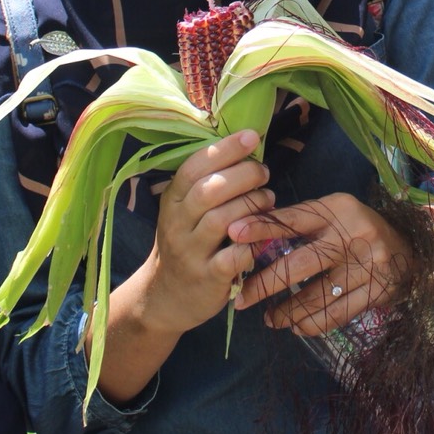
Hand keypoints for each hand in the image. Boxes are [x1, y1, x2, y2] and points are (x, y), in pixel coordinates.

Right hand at [126, 128, 272, 336]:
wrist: (165, 297)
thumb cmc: (186, 243)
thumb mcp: (184, 211)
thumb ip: (207, 183)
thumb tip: (246, 147)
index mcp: (172, 200)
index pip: (194, 167)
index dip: (224, 149)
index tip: (252, 136)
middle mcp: (177, 224)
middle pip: (210, 190)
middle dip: (244, 175)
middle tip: (264, 172)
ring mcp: (191, 252)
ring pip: (223, 220)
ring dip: (253, 205)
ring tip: (268, 199)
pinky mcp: (207, 278)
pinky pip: (234, 256)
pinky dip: (252, 243)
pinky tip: (262, 236)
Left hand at [228, 192, 408, 335]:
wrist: (413, 251)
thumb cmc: (360, 230)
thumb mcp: (334, 214)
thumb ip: (300, 222)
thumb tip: (251, 234)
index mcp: (338, 209)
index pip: (293, 219)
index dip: (262, 227)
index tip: (233, 234)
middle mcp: (353, 235)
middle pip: (300, 264)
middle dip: (265, 284)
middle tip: (241, 299)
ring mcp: (367, 265)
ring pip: (316, 296)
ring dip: (287, 311)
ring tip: (269, 318)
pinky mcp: (378, 291)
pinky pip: (336, 314)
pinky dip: (311, 323)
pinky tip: (296, 326)